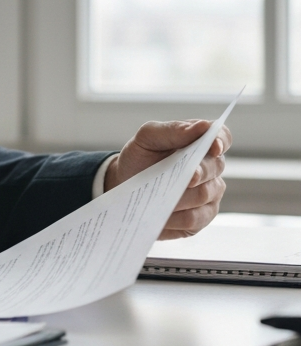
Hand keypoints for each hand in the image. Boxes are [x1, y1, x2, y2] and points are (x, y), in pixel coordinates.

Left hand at [104, 119, 231, 239]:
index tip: (213, 147)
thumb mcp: (147, 138)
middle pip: (216, 167)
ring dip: (182, 196)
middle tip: (184, 178)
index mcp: (199, 142)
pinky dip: (176, 217)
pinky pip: (196, 218)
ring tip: (160, 197)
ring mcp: (209, 193)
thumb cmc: (139, 157)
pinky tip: (162, 214)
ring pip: (205, 194)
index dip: (221, 141)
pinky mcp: (201, 216)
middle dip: (199, 172)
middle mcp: (210, 167)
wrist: (124, 185)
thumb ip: (173, 130)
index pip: (222, 137)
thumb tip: (202, 126)